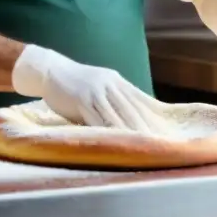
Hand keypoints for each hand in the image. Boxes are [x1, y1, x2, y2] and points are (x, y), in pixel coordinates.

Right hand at [12, 44, 167, 133]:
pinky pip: (98, 118)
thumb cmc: (75, 83)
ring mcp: (96, 90)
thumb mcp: (99, 85)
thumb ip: (115, 97)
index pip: (141, 99)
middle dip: (147, 128)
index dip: (154, 117)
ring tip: (144, 147)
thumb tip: (134, 115)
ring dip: (132, 132)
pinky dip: (109, 131)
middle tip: (161, 144)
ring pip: (118, 114)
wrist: (49, 69)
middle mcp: (110, 83)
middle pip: (133, 108)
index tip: (166, 131)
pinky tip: (116, 141)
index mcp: (116, 80)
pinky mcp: (81, 99)